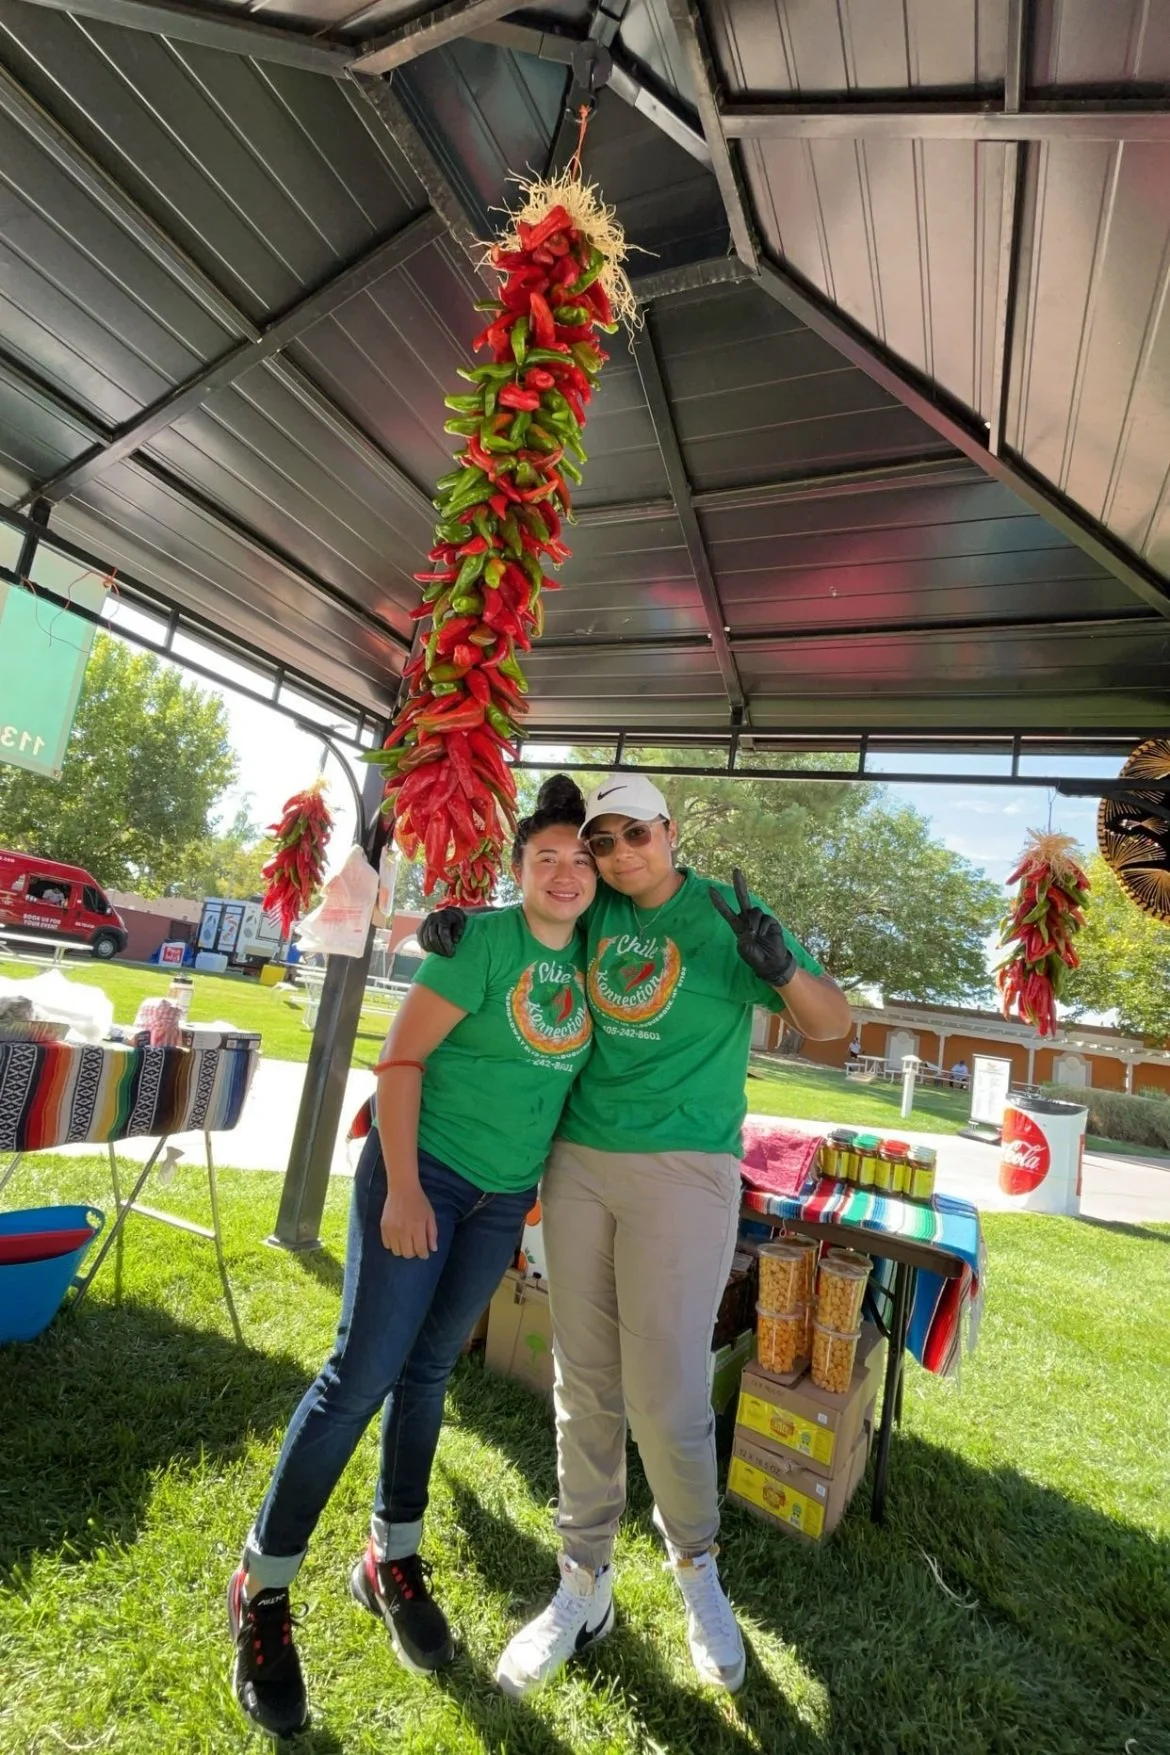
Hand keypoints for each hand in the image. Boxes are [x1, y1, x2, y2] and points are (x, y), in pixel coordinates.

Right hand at [381, 1181, 437, 1256]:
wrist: (402, 1189)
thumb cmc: (419, 1201)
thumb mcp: (430, 1215)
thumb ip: (432, 1233)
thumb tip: (433, 1249)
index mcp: (417, 1227)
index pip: (420, 1250)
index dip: (424, 1254)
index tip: (424, 1253)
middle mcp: (403, 1230)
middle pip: (407, 1254)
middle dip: (414, 1252)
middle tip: (415, 1245)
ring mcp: (392, 1230)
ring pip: (396, 1252)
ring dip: (402, 1249)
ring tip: (406, 1241)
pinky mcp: (383, 1227)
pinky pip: (386, 1245)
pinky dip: (392, 1244)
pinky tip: (397, 1237)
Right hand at [418, 907, 466, 957]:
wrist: (447, 913)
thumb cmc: (456, 920)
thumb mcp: (461, 923)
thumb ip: (459, 931)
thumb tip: (455, 941)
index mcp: (443, 916)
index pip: (442, 933)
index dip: (447, 945)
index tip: (452, 953)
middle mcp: (432, 919)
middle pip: (433, 938)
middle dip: (441, 950)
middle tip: (448, 955)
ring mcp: (424, 923)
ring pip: (426, 941)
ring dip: (434, 950)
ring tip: (442, 953)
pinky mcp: (419, 928)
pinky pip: (420, 941)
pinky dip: (427, 948)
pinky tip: (434, 950)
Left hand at [709, 868, 796, 987]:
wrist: (771, 964)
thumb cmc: (755, 957)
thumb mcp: (744, 948)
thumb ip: (744, 937)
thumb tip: (751, 927)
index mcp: (738, 926)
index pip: (726, 912)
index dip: (719, 902)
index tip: (710, 890)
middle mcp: (748, 920)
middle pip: (742, 898)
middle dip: (740, 885)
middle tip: (736, 870)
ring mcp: (760, 920)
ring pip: (754, 911)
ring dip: (753, 922)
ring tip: (755, 934)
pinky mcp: (771, 922)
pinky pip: (765, 919)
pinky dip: (762, 927)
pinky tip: (763, 935)